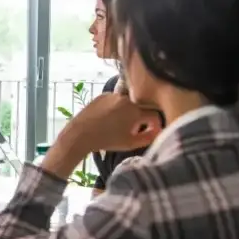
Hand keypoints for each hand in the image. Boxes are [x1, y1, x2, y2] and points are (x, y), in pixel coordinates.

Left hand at [41, 93, 160, 180]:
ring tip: (121, 124)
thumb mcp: (130, 143)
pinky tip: (110, 119)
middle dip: (143, 117)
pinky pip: (116, 100)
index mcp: (135, 111)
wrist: (80, 134)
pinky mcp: (103, 95)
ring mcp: (114, 95)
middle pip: (142, 106)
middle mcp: (127, 99)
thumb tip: (158, 131)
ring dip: (130, 112)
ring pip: (129, 102)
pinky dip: (117, 108)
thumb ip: (149, 137)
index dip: (155, 124)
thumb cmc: (107, 141)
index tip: (152, 131)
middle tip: (137, 128)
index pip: (154, 114)